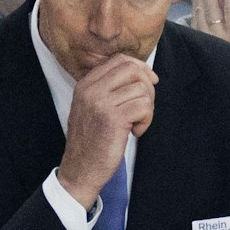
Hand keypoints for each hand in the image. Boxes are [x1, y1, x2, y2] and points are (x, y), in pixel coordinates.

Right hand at [55, 56, 155, 206]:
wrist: (80, 169)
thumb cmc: (90, 141)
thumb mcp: (91, 108)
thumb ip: (107, 89)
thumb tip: (140, 73)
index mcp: (85, 84)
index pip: (119, 60)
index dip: (140, 68)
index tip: (149, 82)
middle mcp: (91, 90)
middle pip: (132, 69)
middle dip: (147, 86)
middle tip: (144, 106)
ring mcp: (102, 103)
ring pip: (141, 89)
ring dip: (147, 108)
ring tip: (136, 124)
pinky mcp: (114, 118)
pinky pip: (144, 106)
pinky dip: (146, 120)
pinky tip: (135, 132)